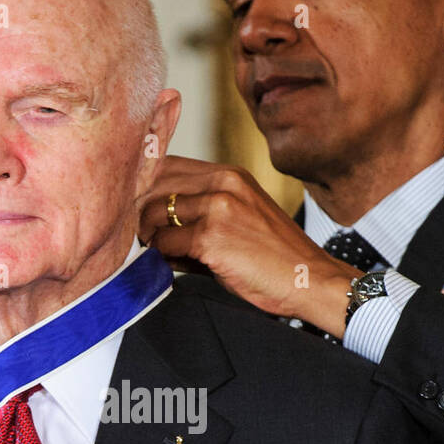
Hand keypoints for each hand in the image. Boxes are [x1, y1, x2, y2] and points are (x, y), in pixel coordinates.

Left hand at [137, 156, 359, 338]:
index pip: (169, 164)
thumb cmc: (276, 258)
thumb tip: (155, 227)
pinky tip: (170, 264)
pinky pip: (165, 243)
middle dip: (137, 209)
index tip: (133, 206)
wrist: (310, 279)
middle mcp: (224, 183)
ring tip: (153, 251)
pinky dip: (161, 256)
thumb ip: (201, 213)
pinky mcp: (212, 237)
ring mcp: (218, 208)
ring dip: (147, 235)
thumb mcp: (242, 219)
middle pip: (155, 182)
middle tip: (136, 233)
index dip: (145, 185)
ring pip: (154, 212)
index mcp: (231, 175)